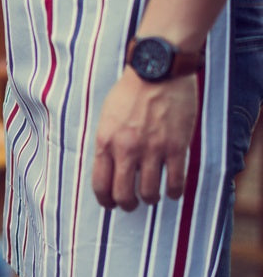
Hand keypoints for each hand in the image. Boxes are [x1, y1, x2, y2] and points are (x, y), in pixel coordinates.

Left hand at [92, 69, 198, 210]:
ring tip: (152, 196)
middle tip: (131, 205)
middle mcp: (126, 150)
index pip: (100, 184)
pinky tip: (173, 191)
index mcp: (105, 142)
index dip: (105, 200)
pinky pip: (175, 181)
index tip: (110, 204)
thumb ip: (107, 142)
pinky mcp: (176, 147)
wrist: (157, 72)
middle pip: (123, 194)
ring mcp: (152, 150)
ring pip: (149, 192)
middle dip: (126, 205)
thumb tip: (108, 166)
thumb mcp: (106, 117)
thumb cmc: (129, 91)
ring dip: (150, 199)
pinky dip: (174, 192)